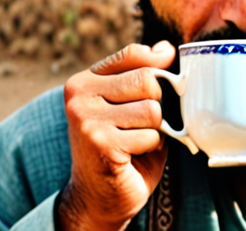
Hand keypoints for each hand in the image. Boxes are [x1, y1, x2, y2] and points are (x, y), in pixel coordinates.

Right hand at [56, 41, 175, 230]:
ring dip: (154, 131)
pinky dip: (151, 149)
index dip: (156, 68)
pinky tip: (131, 157)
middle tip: (139, 126)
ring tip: (135, 142)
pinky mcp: (100, 142)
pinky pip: (151, 136)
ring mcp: (86, 118)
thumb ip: (144, 74)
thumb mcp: (132, 104)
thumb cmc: (122, 147)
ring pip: (152, 109)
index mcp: (84, 80)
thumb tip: (166, 48)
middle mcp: (79, 95)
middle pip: (148, 80)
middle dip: (155, 106)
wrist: (99, 197)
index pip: (133, 55)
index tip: (155, 89)